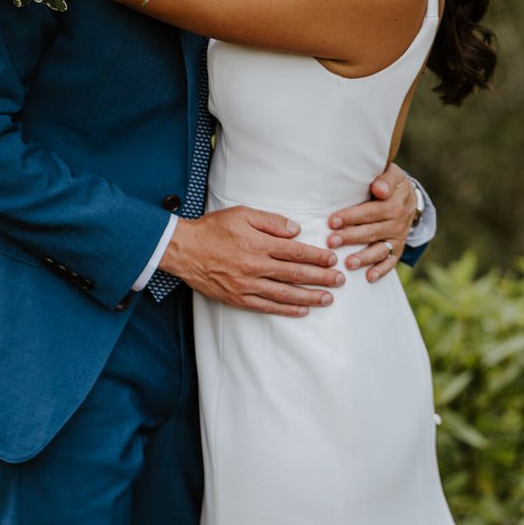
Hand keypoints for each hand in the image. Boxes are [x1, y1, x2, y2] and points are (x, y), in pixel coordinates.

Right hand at [160, 206, 344, 314]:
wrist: (183, 249)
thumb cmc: (212, 228)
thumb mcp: (242, 214)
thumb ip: (271, 221)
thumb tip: (295, 230)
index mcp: (258, 244)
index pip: (296, 252)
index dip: (317, 257)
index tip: (332, 259)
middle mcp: (255, 266)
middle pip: (295, 274)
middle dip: (321, 278)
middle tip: (340, 281)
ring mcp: (247, 285)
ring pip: (285, 294)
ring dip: (310, 297)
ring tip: (328, 299)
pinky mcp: (238, 298)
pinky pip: (267, 306)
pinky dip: (287, 309)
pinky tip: (302, 310)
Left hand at [326, 162, 416, 281]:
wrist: (410, 198)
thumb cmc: (392, 184)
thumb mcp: (393, 174)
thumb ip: (386, 179)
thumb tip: (379, 188)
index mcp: (393, 204)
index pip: (369, 211)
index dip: (351, 217)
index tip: (332, 221)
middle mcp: (396, 222)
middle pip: (371, 231)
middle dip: (350, 237)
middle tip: (331, 242)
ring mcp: (397, 237)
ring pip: (380, 249)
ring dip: (364, 257)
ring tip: (348, 263)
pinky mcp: (398, 248)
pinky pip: (391, 261)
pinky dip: (381, 270)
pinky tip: (369, 277)